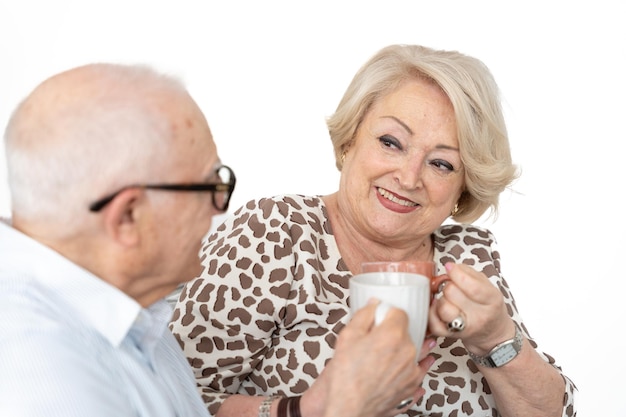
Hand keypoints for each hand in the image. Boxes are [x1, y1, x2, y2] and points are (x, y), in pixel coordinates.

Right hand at [304, 300, 435, 416]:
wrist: (347, 408)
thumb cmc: (344, 377)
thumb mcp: (347, 337)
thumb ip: (363, 316)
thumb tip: (373, 305)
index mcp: (392, 335)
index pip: (400, 313)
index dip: (389, 313)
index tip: (383, 317)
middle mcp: (407, 352)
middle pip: (407, 332)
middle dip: (395, 332)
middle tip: (379, 337)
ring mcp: (411, 371)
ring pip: (415, 352)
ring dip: (408, 349)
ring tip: (403, 349)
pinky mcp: (411, 387)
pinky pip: (418, 373)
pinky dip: (413, 369)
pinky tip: (409, 367)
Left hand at [428, 262, 514, 353]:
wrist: (492, 334)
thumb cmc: (487, 306)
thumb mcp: (487, 286)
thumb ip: (469, 273)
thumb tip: (450, 267)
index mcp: (492, 300)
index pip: (472, 286)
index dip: (456, 273)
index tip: (450, 267)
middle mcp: (480, 316)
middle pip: (452, 293)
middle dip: (448, 285)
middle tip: (452, 286)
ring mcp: (465, 328)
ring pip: (443, 308)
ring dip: (440, 299)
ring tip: (447, 299)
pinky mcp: (451, 336)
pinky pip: (434, 324)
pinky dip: (432, 313)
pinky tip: (438, 308)